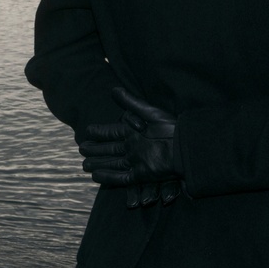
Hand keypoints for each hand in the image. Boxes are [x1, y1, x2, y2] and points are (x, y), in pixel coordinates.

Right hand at [79, 87, 179, 206]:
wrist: (187, 148)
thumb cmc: (171, 127)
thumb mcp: (149, 112)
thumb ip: (131, 103)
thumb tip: (113, 89)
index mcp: (134, 131)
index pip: (112, 132)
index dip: (99, 132)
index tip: (86, 130)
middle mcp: (133, 146)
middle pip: (109, 149)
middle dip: (95, 150)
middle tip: (81, 149)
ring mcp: (137, 161)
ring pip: (113, 163)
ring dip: (99, 163)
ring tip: (84, 165)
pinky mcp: (142, 174)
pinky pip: (122, 178)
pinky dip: (109, 177)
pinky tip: (96, 176)